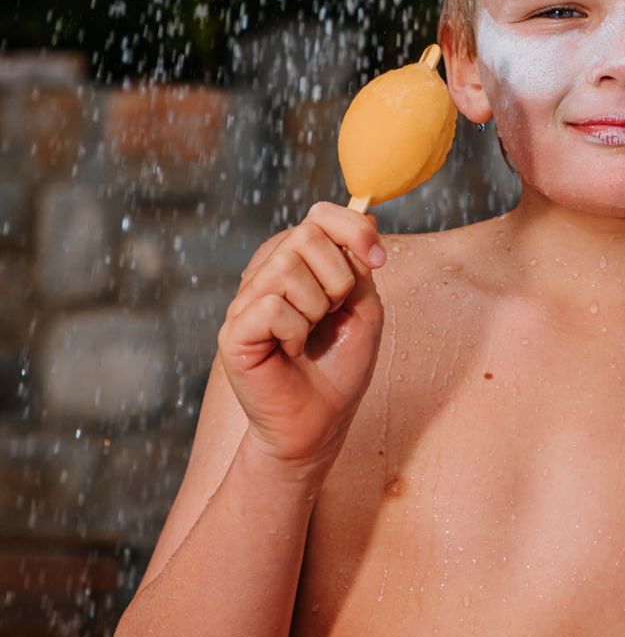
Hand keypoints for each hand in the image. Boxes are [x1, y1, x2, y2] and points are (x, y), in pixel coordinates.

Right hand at [217, 202, 386, 474]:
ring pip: (287, 269)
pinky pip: (273, 307)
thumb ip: (359, 263)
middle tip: (334, 314)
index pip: (320, 215)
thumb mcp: (363, 306)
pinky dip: (296, 332)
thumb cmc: (340, 365)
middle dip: (338, 277)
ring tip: (310, 335)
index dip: (353, 228)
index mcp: (297, 261)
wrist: (320, 422)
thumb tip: (366, 216)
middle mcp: (266, 272)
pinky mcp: (233, 330)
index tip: (378, 259)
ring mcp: (246, 299)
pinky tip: (291, 351)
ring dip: (317, 308)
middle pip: (306, 235)